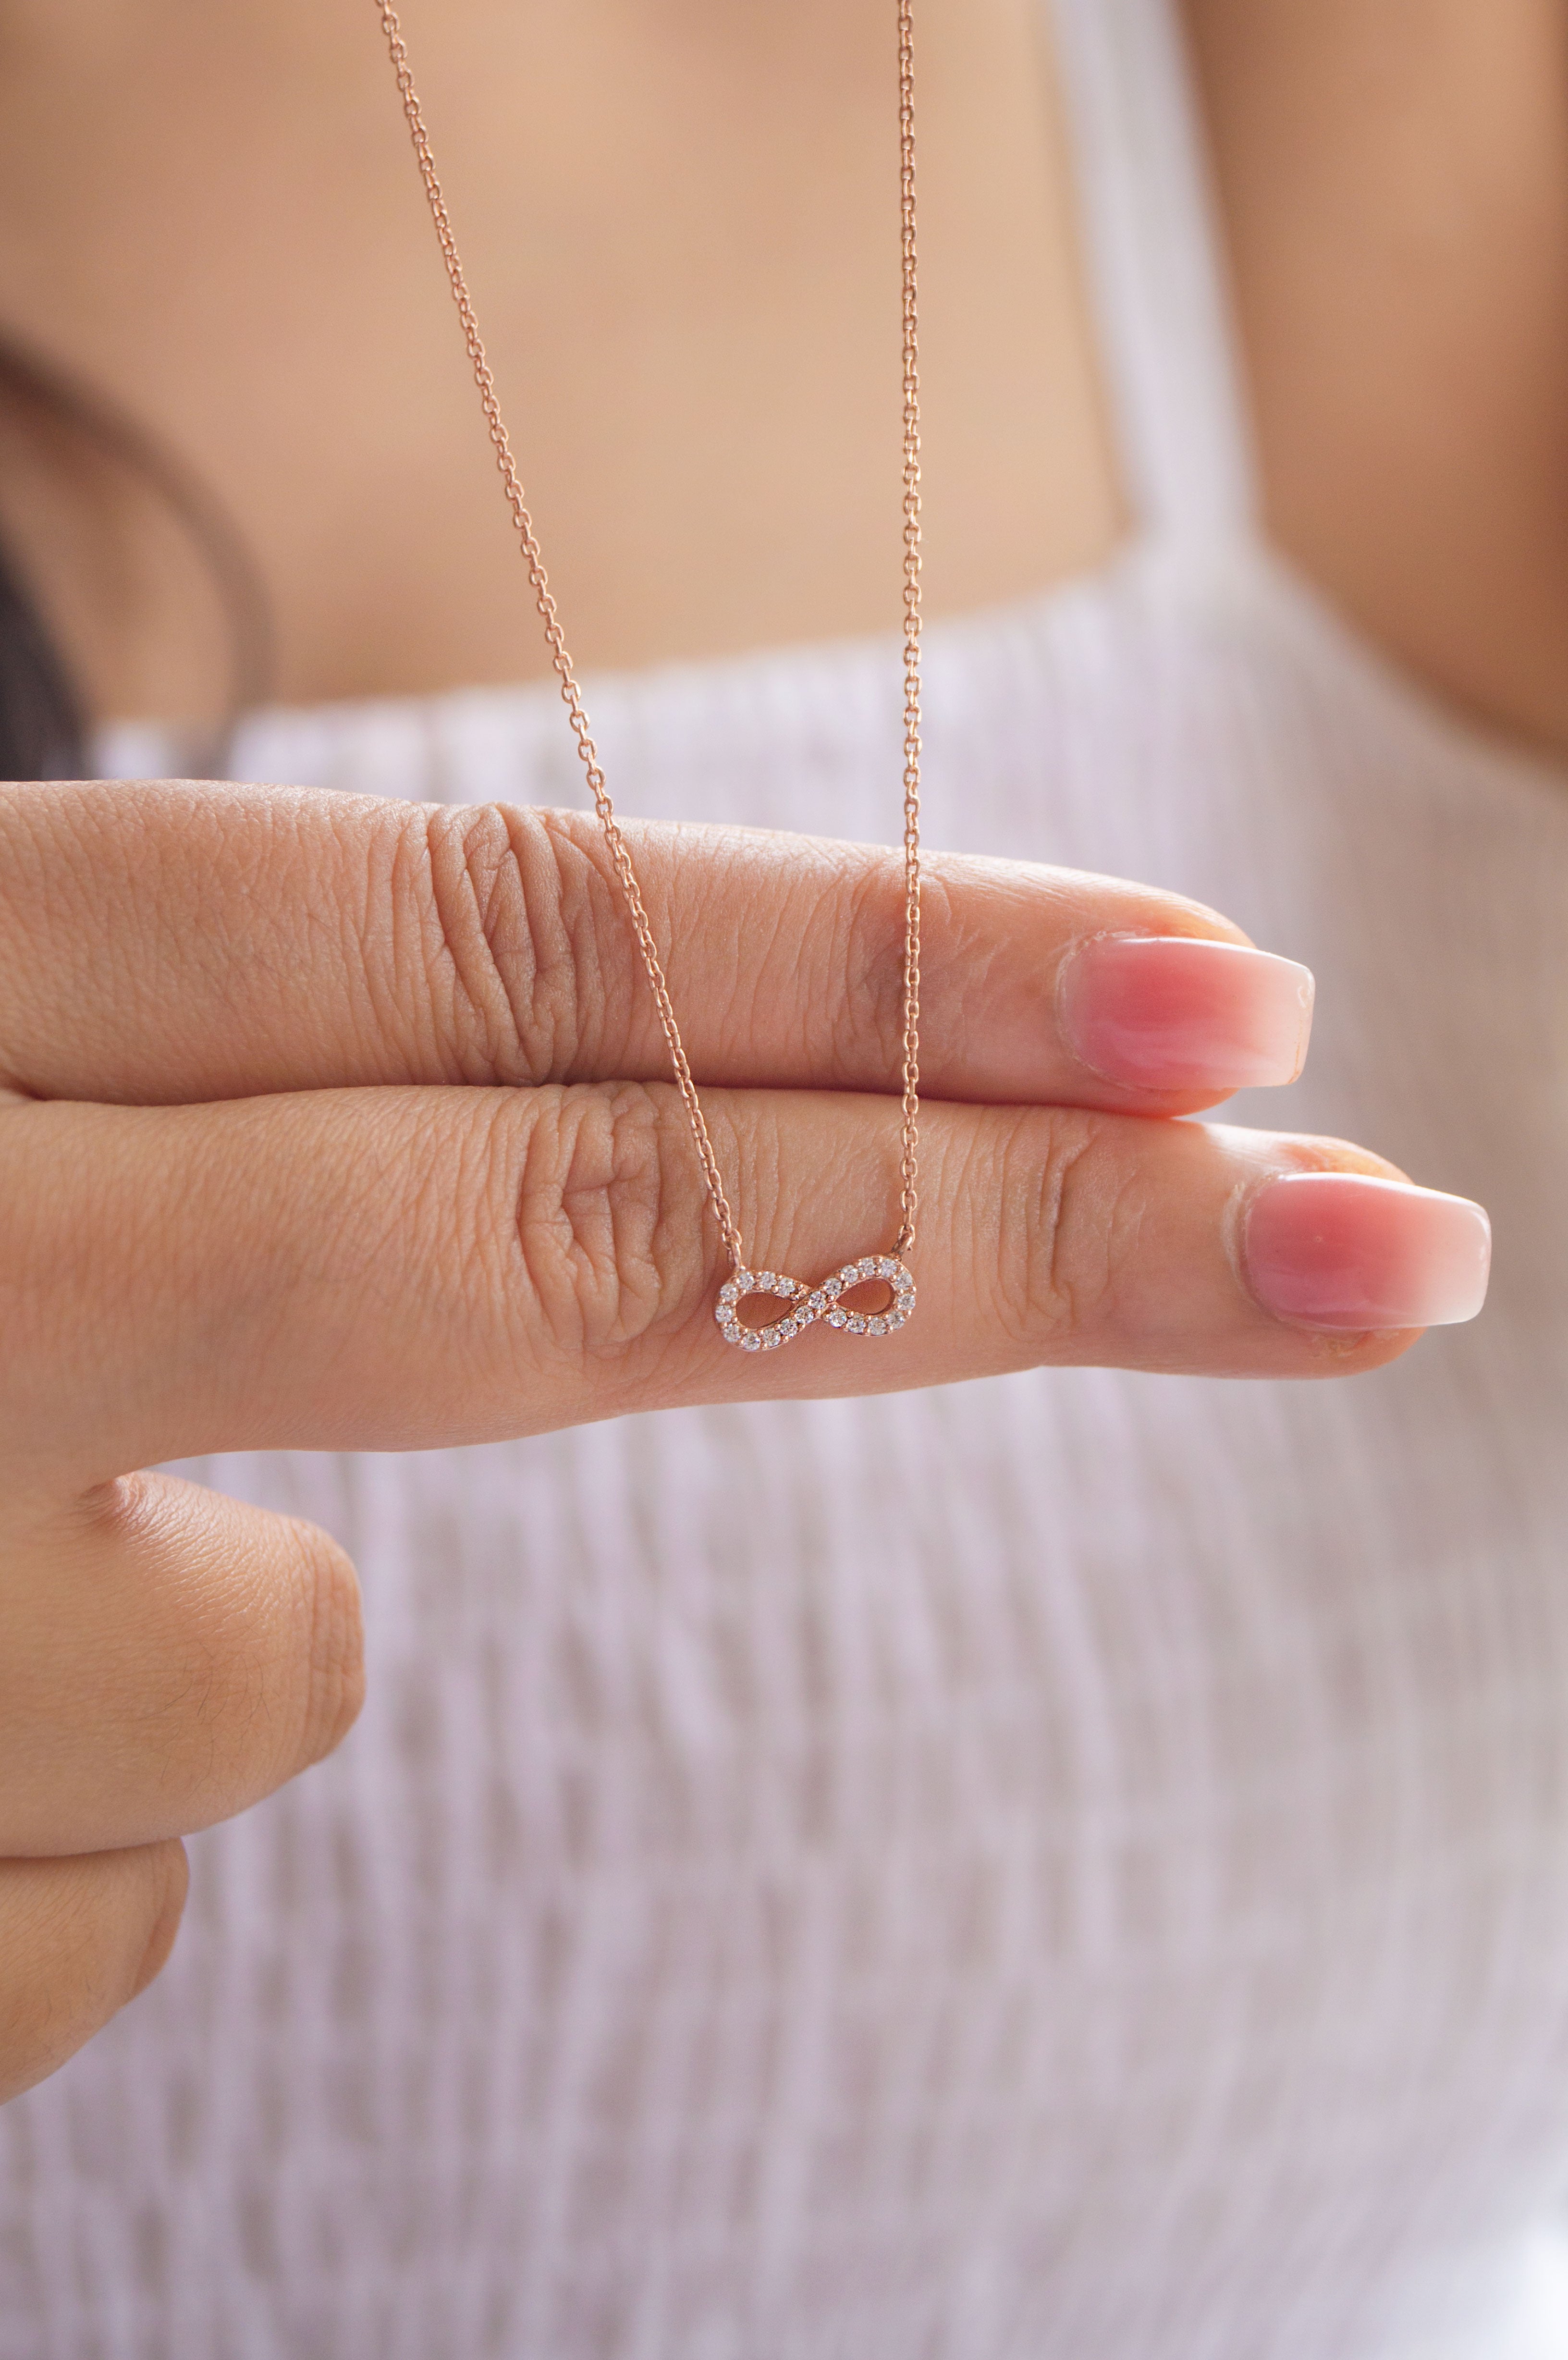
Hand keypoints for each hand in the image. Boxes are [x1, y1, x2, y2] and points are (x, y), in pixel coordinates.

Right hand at [0, 780, 1489, 2098]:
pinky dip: (79, 1810)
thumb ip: (229, 1090)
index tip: (1222, 1001)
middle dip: (994, 1234)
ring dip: (237, 1612)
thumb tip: (667, 1188)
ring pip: (294, 1668)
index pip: (493, 945)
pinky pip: (123, 1907)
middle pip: (555, 1232)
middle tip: (1360, 1236)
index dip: (881, 960)